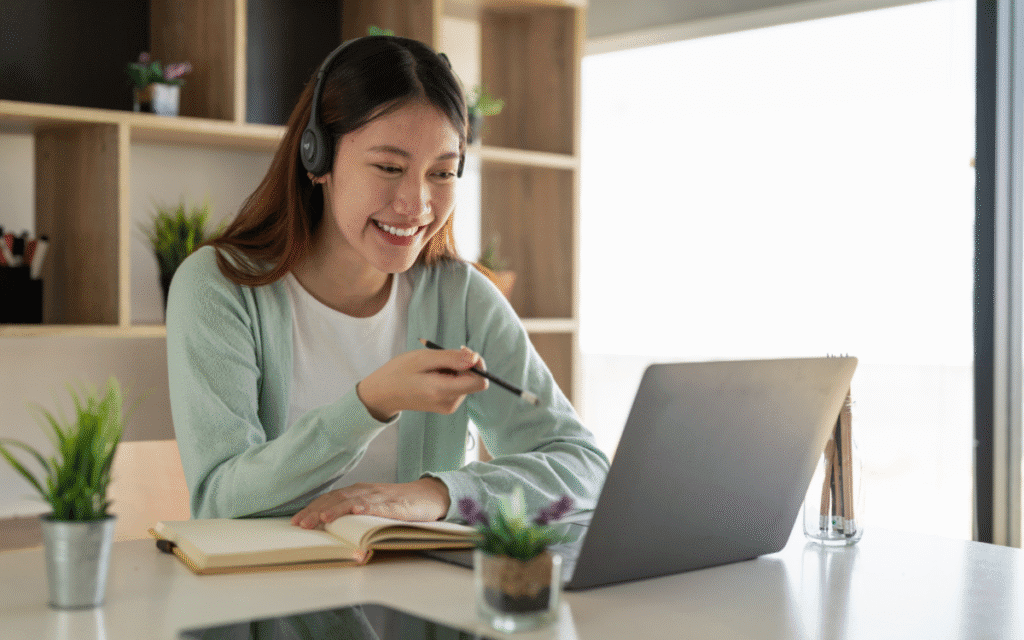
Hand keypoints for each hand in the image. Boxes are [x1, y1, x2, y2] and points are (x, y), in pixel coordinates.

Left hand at [290, 478, 450, 528]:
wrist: (429, 495)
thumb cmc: (398, 504)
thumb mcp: (373, 507)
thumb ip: (354, 514)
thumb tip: (329, 529)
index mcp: (358, 492)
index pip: (330, 499)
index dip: (312, 508)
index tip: (295, 521)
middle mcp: (366, 491)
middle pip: (336, 499)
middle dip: (316, 511)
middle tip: (300, 524)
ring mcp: (380, 496)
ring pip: (354, 501)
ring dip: (337, 509)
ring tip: (322, 518)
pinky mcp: (396, 504)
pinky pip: (379, 505)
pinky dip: (367, 507)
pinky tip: (358, 511)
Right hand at [357, 346, 486, 420]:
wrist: (382, 394)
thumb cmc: (399, 372)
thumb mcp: (423, 358)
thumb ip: (451, 358)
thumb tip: (476, 358)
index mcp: (443, 392)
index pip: (480, 382)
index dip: (477, 364)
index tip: (461, 352)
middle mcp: (450, 403)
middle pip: (474, 380)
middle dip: (463, 365)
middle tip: (440, 357)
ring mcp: (449, 406)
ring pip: (466, 382)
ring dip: (455, 369)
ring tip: (432, 368)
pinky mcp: (446, 405)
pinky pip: (458, 386)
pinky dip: (450, 376)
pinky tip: (433, 375)